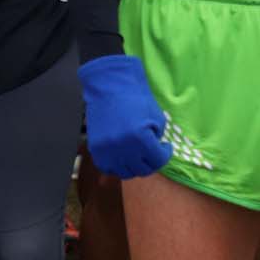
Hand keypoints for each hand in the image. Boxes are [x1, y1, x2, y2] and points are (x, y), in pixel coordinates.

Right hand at [80, 55, 171, 179]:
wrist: (110, 87)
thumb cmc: (136, 99)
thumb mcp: (156, 120)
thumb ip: (156, 140)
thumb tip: (153, 153)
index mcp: (140, 139)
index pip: (158, 161)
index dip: (165, 153)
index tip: (164, 146)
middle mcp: (122, 148)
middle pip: (142, 170)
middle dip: (151, 161)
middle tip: (151, 151)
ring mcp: (106, 149)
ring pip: (124, 172)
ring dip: (133, 166)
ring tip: (136, 155)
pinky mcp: (95, 147)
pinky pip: (106, 167)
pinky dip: (115, 166)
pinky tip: (121, 156)